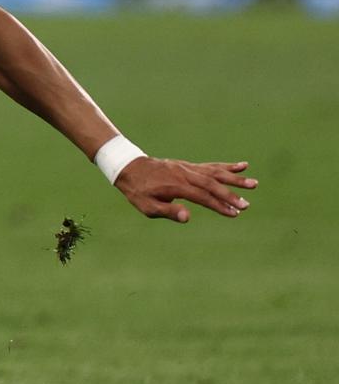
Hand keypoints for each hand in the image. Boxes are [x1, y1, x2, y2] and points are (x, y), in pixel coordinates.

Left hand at [114, 157, 255, 221]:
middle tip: (247, 205)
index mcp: (175, 185)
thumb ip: (167, 211)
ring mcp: (188, 168)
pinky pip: (211, 166)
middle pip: (211, 184)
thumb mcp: (147, 205)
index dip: (218, 205)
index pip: (201, 196)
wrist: (130, 168)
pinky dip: (227, 166)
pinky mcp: (190, 166)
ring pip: (215, 172)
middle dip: (230, 195)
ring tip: (254, 184)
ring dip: (235, 178)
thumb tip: (187, 217)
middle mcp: (184, 174)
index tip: (234, 213)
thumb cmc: (138, 191)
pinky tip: (243, 166)